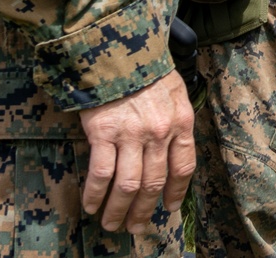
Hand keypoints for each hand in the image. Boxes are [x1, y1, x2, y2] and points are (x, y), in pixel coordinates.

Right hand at [78, 70, 195, 234]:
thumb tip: (171, 152)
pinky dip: (95, 194)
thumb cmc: (147, 68)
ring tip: (112, 224)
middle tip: (136, 228)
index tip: (169, 207)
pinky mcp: (103, 133)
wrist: (119, 47)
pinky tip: (91, 206)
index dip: (176, 191)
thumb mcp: (175, 91)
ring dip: (119, 210)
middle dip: (144, 210)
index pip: (183, 167)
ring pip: (128, 185)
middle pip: (154, 182)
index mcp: (181, 122)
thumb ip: (175, 121)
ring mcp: (131, 134)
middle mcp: (159, 133)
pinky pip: (101, 173)